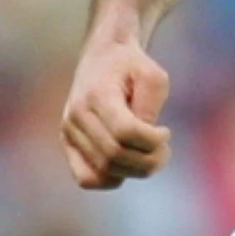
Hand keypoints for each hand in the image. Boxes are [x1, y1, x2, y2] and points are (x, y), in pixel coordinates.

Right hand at [61, 32, 171, 189]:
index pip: (124, 132)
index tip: (166, 132)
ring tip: (152, 156)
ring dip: (134, 171)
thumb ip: (150, 107)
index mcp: (97, 94)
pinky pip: (87, 178)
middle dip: (148, 160)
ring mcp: (69, 131)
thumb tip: (145, 141)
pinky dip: (112, 179)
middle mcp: (77, 115)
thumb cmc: (133, 66)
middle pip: (114, 155)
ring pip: (102, 171)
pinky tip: (130, 163)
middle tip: (165, 149)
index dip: (152, 140)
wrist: (103, 56)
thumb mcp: (154, 76)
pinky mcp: (68, 143)